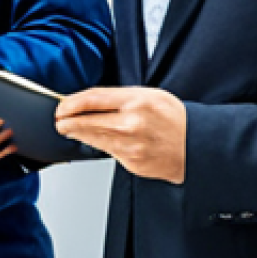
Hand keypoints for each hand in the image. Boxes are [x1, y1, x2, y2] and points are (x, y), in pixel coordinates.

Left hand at [55, 87, 185, 182]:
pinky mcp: (132, 162)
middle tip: (58, 120)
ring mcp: (131, 145)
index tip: (61, 106)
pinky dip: (97, 144)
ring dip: (76, 133)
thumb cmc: (173, 118)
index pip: (92, 99)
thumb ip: (118, 98)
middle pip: (86, 121)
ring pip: (92, 138)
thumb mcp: (149, 95)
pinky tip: (93, 139)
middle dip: (66, 121)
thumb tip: (89, 101)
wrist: (198, 146)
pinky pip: (107, 151)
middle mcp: (132, 123)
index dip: (70, 103)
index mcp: (136, 101)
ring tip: (68, 128)